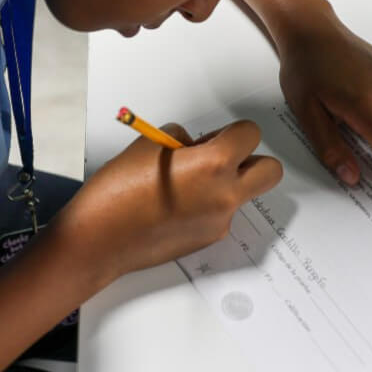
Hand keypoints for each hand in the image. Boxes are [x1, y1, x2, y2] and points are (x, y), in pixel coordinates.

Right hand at [55, 120, 281, 283]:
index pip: (251, 135)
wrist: (100, 239)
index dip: (232, 132)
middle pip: (270, 171)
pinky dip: (207, 207)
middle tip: (218, 160)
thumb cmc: (119, 188)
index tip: (211, 138)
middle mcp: (226, 194)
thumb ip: (184, 140)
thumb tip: (197, 146)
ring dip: (226, 185)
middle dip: (250, 160)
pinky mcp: (209, 239)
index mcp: (214, 164)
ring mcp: (220, 221)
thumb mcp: (150, 144)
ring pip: (243, 194)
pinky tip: (174, 208)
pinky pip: (222, 215)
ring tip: (185, 186)